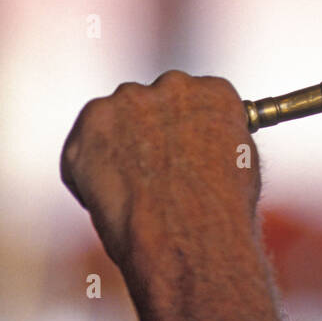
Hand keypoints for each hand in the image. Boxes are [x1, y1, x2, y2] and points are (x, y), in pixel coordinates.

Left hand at [60, 70, 258, 273]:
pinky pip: (82, 148)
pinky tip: (109, 202)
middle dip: (147, 132)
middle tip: (148, 173)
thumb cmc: (220, 214)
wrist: (186, 236)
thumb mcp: (240, 166)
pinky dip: (86, 174)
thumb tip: (200, 148)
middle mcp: (173, 84)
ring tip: (130, 194)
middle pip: (153, 103)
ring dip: (117, 148)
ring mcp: (130, 100)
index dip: (184, 132)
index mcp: (214, 91)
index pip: (195, 100)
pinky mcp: (92, 122)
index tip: (179, 154)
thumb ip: (216, 141)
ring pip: (115, 120)